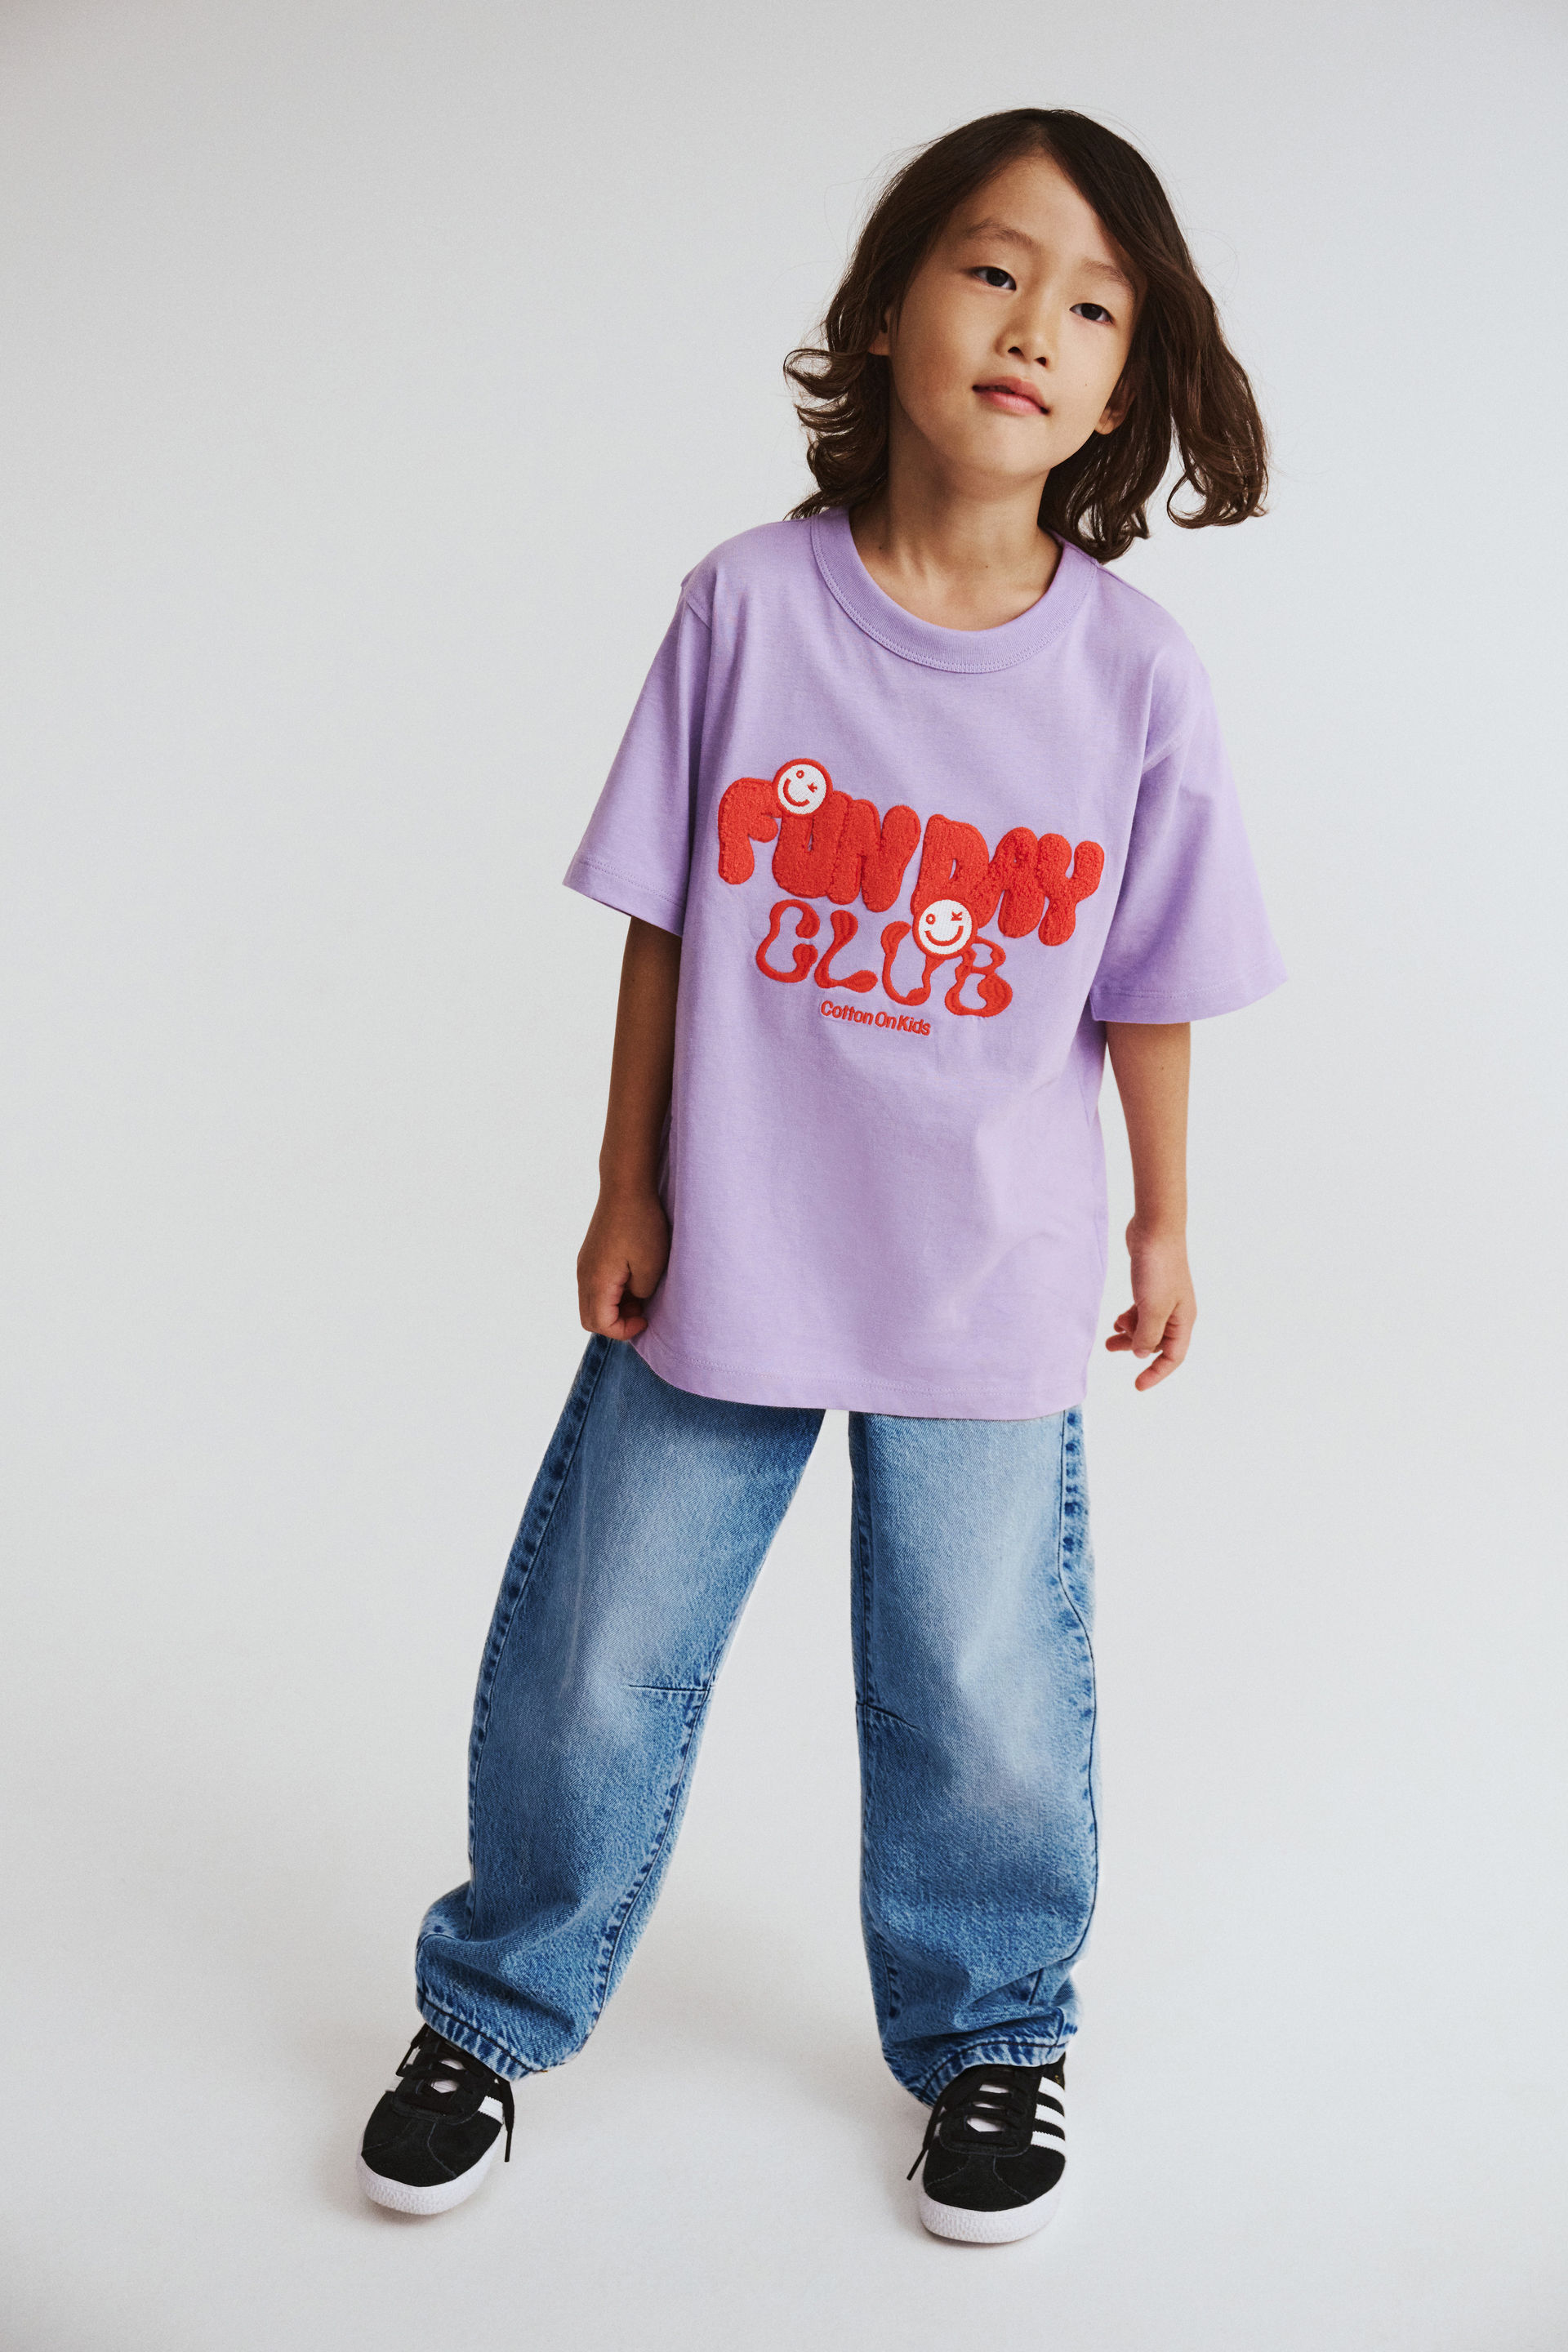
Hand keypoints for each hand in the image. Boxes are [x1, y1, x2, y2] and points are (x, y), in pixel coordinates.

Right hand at [576, 1187, 670, 1339]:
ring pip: (592, 1302)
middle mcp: (583, 1275)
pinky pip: (595, 1285)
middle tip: (642, 1308)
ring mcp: (585, 1263)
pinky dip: (613, 1291)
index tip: (646, 1317)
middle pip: (590, 1318)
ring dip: (615, 1306)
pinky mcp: (591, 1254)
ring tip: (641, 1290)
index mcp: (596, 1281)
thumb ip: (641, 1294)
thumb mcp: (652, 1267)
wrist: (626, 1186)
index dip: (624, 1330)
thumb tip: (633, 1300)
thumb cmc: (642, 1224)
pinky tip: (634, 1275)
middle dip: (617, 1322)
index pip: (600, 1325)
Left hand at [1104, 1222, 1194, 1391]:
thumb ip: (1146, 1335)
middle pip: (1157, 1342)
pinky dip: (1129, 1318)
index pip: (1173, 1357)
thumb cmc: (1158, 1268)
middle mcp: (1177, 1312)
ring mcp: (1165, 1299)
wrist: (1154, 1229)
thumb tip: (1141, 1354)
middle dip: (1135, 1349)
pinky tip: (1117, 1319)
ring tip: (1109, 1336)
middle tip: (1109, 1349)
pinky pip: (1141, 1312)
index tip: (1137, 1385)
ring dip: (1129, 1333)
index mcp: (1183, 1320)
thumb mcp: (1151, 1308)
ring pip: (1147, 1327)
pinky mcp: (1152, 1286)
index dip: (1156, 1373)